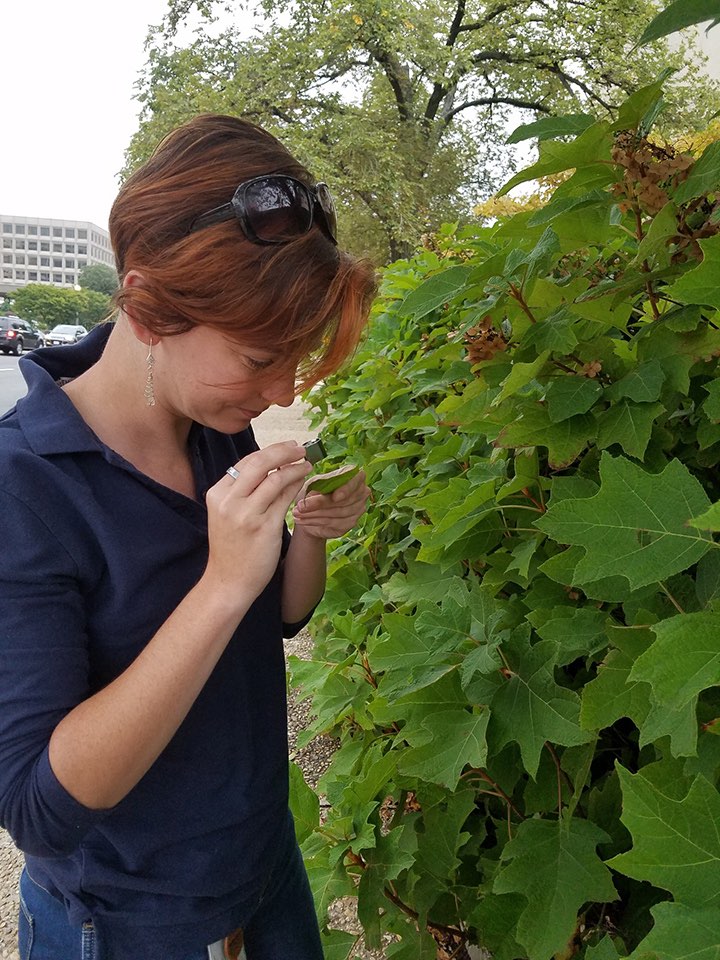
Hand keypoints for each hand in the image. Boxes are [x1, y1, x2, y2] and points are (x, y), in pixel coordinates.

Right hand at [204, 442, 312, 603]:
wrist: (228, 581)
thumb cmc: (231, 547)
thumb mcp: (227, 514)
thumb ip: (243, 491)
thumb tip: (270, 466)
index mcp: (217, 494)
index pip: (246, 462)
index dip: (269, 451)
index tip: (286, 447)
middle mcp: (230, 501)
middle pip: (260, 463)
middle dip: (283, 451)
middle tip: (300, 448)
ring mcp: (247, 514)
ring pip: (275, 478)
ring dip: (295, 467)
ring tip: (307, 464)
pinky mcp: (265, 528)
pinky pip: (285, 499)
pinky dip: (296, 486)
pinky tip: (304, 482)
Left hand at [291, 469, 369, 539]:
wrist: (310, 511)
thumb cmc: (313, 491)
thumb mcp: (313, 484)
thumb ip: (319, 485)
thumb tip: (318, 492)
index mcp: (354, 476)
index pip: (356, 480)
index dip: (346, 489)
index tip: (335, 497)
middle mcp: (361, 492)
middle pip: (344, 500)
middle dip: (320, 504)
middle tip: (300, 506)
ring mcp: (358, 509)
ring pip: (338, 513)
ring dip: (315, 514)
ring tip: (297, 513)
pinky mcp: (351, 523)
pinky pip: (335, 524)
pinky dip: (316, 522)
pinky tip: (303, 520)